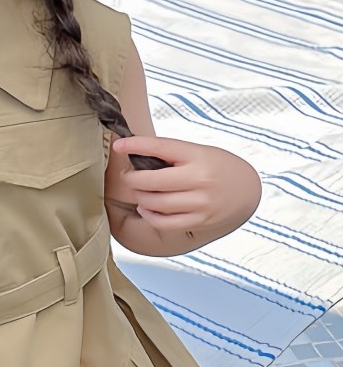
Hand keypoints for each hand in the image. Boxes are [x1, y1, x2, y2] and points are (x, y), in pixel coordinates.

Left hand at [110, 135, 260, 234]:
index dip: (136, 145)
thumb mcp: (199, 152)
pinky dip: (149, 215)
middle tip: (128, 176)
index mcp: (198, 156)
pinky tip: (146, 208)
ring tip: (140, 191)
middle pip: (150, 180)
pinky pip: (164, 221)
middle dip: (131, 178)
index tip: (118, 145)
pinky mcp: (199, 221)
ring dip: (139, 197)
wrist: (247, 190)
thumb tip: (134, 152)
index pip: (161, 147)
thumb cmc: (218, 167)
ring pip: (154, 202)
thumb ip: (172, 154)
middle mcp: (199, 179)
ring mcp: (200, 202)